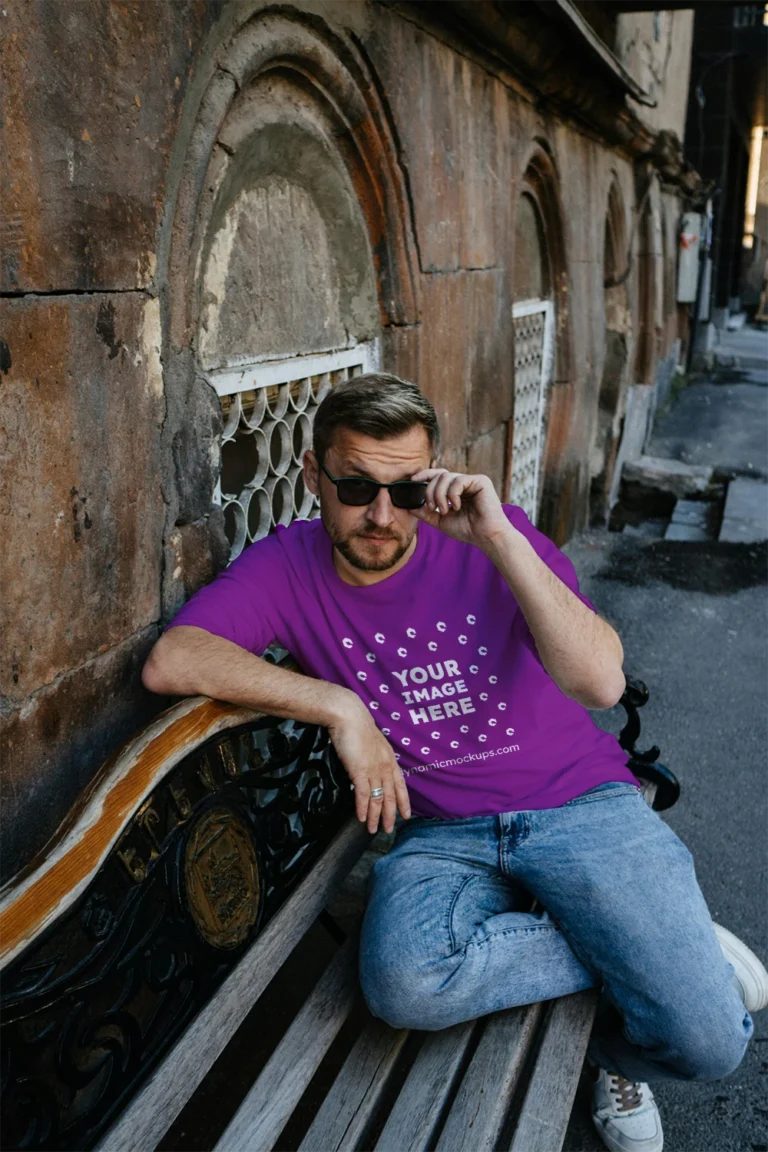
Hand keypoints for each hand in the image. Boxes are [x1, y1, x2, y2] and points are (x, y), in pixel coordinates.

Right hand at [327, 699, 410, 833]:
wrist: (349, 716)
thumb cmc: (357, 726)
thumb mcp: (371, 742)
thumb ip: (373, 756)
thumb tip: (369, 766)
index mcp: (389, 759)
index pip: (400, 784)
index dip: (404, 801)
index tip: (406, 815)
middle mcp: (384, 766)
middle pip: (391, 796)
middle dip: (390, 815)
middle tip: (389, 829)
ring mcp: (373, 769)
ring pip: (377, 798)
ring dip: (375, 816)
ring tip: (372, 830)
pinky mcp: (360, 770)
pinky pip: (363, 794)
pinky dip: (362, 808)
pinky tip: (360, 818)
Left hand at [410, 468, 510, 550]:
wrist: (486, 536)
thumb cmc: (467, 530)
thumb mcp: (441, 521)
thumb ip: (426, 513)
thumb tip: (409, 506)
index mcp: (455, 490)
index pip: (438, 476)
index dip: (424, 475)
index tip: (412, 480)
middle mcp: (464, 483)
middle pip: (439, 476)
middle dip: (430, 491)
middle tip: (432, 507)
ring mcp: (472, 481)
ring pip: (446, 477)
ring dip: (439, 494)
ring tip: (443, 510)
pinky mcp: (481, 481)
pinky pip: (458, 481)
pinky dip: (452, 495)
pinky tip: (457, 506)